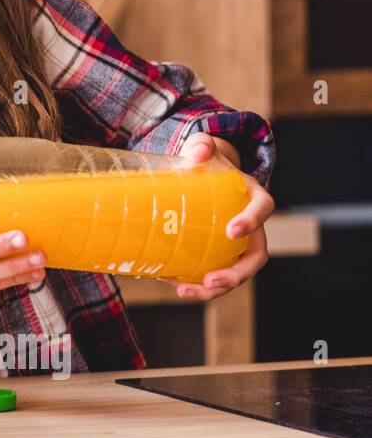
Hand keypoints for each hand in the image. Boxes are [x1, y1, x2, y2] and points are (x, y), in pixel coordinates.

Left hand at [158, 132, 273, 300]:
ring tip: (186, 291)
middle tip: (211, 281)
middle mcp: (251, 226)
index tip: (232, 230)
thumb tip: (198, 151)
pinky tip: (173, 284)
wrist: (203, 175)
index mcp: (253, 197)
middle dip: (237, 273)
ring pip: (237, 273)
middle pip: (255, 256)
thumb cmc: (206, 163)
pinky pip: (215, 274)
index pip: (263, 208)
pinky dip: (197, 284)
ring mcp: (237, 244)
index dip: (253, 221)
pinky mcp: (220, 254)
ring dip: (216, 289)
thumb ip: (201, 146)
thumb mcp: (203, 149)